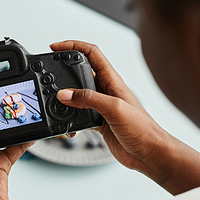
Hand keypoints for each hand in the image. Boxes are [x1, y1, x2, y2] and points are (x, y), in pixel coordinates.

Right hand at [51, 40, 199, 193]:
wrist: (150, 154)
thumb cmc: (143, 130)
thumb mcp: (113, 109)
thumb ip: (88, 99)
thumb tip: (64, 94)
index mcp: (112, 81)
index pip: (91, 53)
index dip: (73, 46)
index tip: (56, 46)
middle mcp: (106, 90)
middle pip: (81, 71)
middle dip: (64, 69)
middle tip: (50, 70)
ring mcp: (102, 106)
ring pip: (77, 94)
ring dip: (65, 96)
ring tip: (53, 100)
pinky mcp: (99, 121)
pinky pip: (78, 114)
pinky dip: (69, 118)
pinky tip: (68, 125)